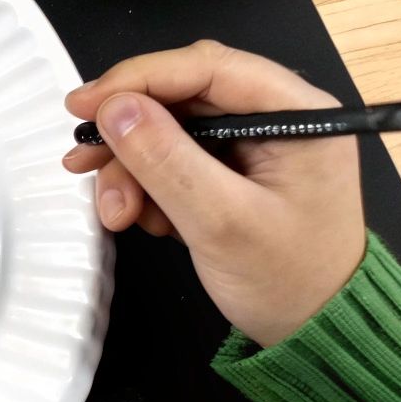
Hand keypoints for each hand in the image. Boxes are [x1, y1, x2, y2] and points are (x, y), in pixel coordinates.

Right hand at [62, 41, 365, 345]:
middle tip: (84, 164)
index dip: (138, 79)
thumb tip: (114, 110)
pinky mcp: (232, 171)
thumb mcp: (221, 221)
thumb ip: (166, 161)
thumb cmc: (290, 280)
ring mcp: (252, 145)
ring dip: (132, 169)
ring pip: (169, 130)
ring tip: (118, 214)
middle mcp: (274, 117)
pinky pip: (173, 160)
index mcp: (296, 112)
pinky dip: (148, 187)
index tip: (84, 106)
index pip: (206, 68)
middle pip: (180, 97)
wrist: (317, 334)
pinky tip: (147, 219)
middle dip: (129, 134)